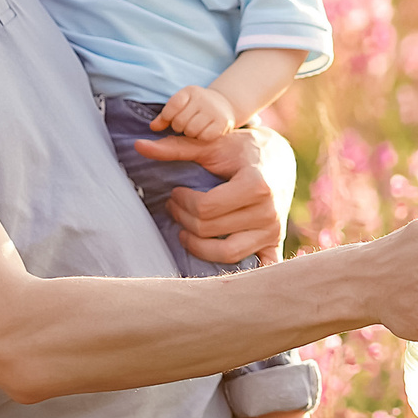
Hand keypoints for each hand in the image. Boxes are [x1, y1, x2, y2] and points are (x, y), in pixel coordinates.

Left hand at [135, 126, 290, 264]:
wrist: (279, 158)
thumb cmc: (243, 150)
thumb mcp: (213, 145)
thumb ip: (177, 148)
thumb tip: (139, 146)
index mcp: (256, 185)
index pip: (206, 208)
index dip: (183, 202)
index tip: (175, 192)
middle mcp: (268, 211)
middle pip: (210, 230)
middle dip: (183, 219)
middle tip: (174, 206)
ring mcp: (273, 230)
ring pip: (226, 255)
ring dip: (197, 246)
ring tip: (185, 231)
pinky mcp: (275, 242)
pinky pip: (255, 267)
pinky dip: (240, 272)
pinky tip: (217, 260)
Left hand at [151, 85, 237, 140]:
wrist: (223, 105)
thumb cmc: (195, 107)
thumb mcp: (180, 105)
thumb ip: (165, 116)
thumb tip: (153, 127)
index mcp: (190, 91)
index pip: (172, 106)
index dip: (167, 117)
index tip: (170, 119)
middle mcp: (203, 98)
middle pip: (179, 122)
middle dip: (179, 127)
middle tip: (186, 124)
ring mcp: (214, 110)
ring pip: (191, 131)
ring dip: (190, 134)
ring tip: (195, 128)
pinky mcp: (223, 122)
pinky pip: (204, 136)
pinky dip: (202, 137)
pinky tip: (205, 132)